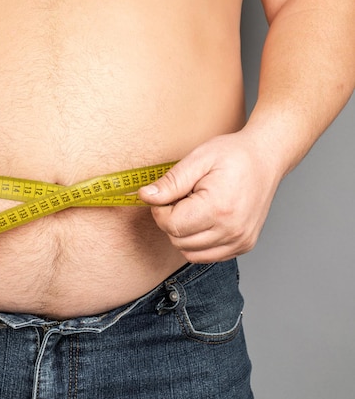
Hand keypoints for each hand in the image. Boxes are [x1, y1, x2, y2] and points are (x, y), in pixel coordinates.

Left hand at [138, 132, 282, 262]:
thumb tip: (145, 196)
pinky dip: (198, 241)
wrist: (267, 158)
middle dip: (172, 219)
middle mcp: (232, 230)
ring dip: (184, 232)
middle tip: (185, 197)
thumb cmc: (233, 155)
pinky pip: (206, 255)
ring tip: (196, 207)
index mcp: (219, 208)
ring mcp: (240, 241)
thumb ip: (170, 182)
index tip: (167, 195)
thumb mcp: (198, 159)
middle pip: (178, 240)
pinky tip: (205, 219)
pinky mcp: (243, 246)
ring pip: (189, 252)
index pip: (172, 225)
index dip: (161, 210)